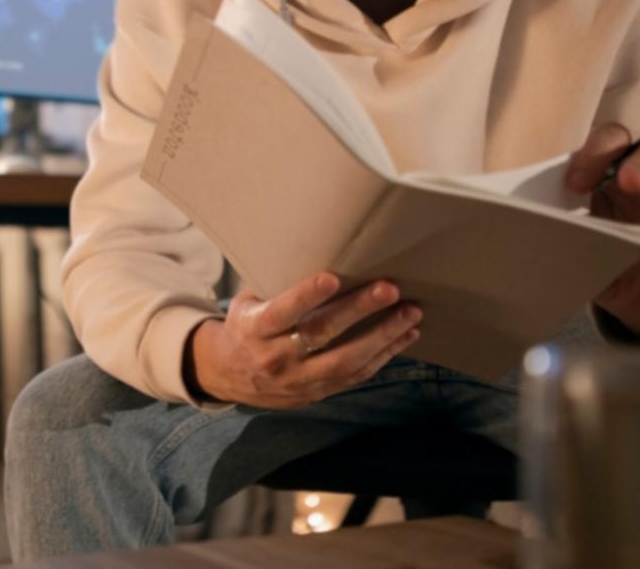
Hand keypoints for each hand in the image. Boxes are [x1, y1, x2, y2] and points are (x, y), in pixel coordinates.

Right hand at [185, 271, 421, 408]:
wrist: (229, 375)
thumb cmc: (246, 324)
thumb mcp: (247, 302)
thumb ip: (275, 284)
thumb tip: (316, 247)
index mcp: (255, 329)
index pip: (281, 312)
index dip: (306, 296)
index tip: (332, 277)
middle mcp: (276, 357)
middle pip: (320, 334)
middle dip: (358, 310)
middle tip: (389, 289)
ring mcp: (298, 379)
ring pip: (345, 361)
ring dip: (382, 336)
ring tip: (410, 314)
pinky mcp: (317, 392)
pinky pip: (355, 376)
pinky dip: (383, 356)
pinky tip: (405, 336)